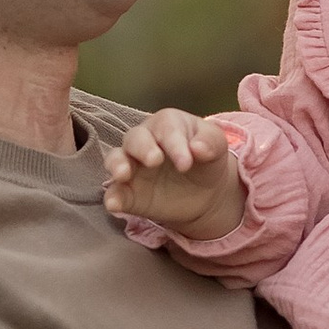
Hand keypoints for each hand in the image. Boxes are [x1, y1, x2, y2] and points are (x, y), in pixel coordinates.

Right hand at [99, 106, 247, 240]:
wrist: (204, 192)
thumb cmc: (206, 158)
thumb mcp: (216, 146)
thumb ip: (211, 142)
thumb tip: (198, 147)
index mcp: (167, 124)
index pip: (166, 128)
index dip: (175, 144)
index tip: (186, 164)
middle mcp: (143, 141)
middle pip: (135, 138)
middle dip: (143, 148)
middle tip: (155, 160)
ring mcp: (132, 167)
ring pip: (115, 158)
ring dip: (117, 165)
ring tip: (123, 174)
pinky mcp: (128, 193)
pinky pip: (115, 192)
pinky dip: (112, 197)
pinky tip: (114, 204)